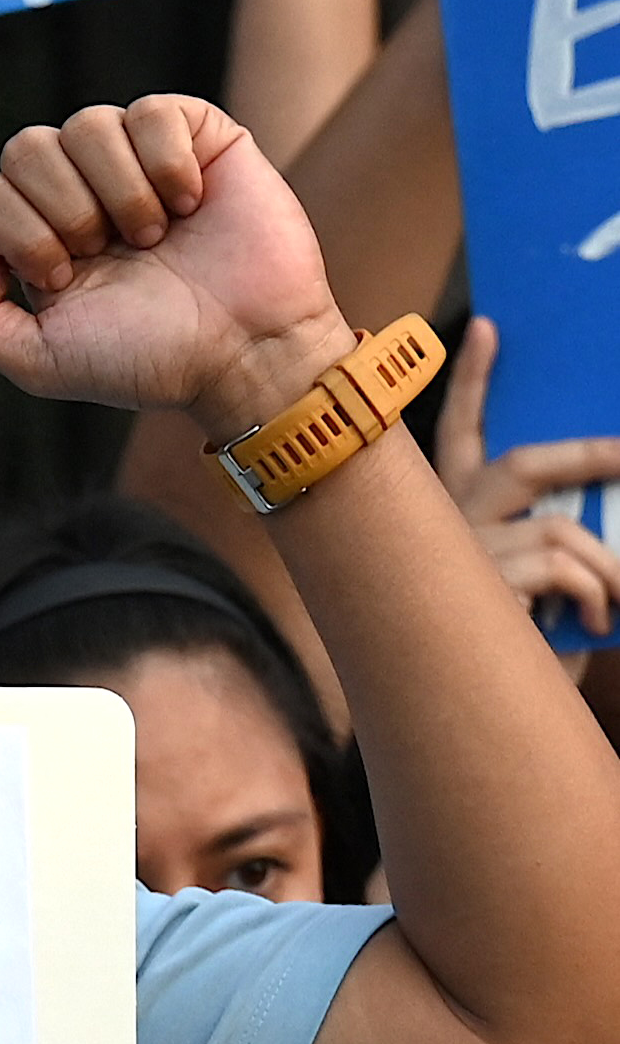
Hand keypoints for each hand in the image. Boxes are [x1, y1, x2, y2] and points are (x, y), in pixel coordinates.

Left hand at [0, 97, 362, 429]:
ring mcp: (140, 160)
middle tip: (110, 252)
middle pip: (25, 147)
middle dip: (63, 209)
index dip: (18, 233)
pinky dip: (165, 161)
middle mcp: (83, 189)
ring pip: (86, 123)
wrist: (245, 354)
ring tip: (154, 236)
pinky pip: (153, 111)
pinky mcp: (201, 139)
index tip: (64, 277)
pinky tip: (190, 203)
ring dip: (118, 191)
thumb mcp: (37, 361)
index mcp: (40, 234)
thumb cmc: (149, 360)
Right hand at [438, 317, 619, 626]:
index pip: (455, 433)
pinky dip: (597, 593)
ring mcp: (459, 558)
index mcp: (445, 512)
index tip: (489, 326)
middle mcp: (441, 526)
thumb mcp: (523, 579)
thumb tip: (598, 520)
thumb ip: (548, 541)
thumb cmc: (498, 645)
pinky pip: (563, 568)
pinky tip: (594, 620)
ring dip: (608, 565)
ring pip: (560, 529)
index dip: (475, 380)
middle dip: (591, 456)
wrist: (458, 716)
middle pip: (524, 464)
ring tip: (617, 599)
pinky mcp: (479, 590)